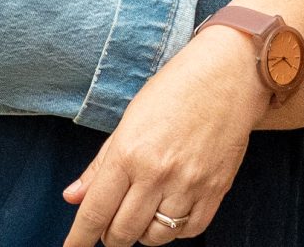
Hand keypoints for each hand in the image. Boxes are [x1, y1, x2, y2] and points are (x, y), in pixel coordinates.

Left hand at [63, 28, 266, 244]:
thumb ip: (101, 165)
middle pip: (122, 233)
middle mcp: (157, 173)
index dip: (78, 238)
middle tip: (111, 224)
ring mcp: (189, 184)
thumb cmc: (176, 89)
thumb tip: (73, 198)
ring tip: (144, 213)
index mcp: (129, 152)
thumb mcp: (130, 120)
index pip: (95, 212)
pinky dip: (175, 229)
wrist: (231, 74)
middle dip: (111, 235)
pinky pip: (190, 230)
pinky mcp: (216, 189)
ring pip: (155, 237)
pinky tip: (171, 210)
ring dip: (143, 233)